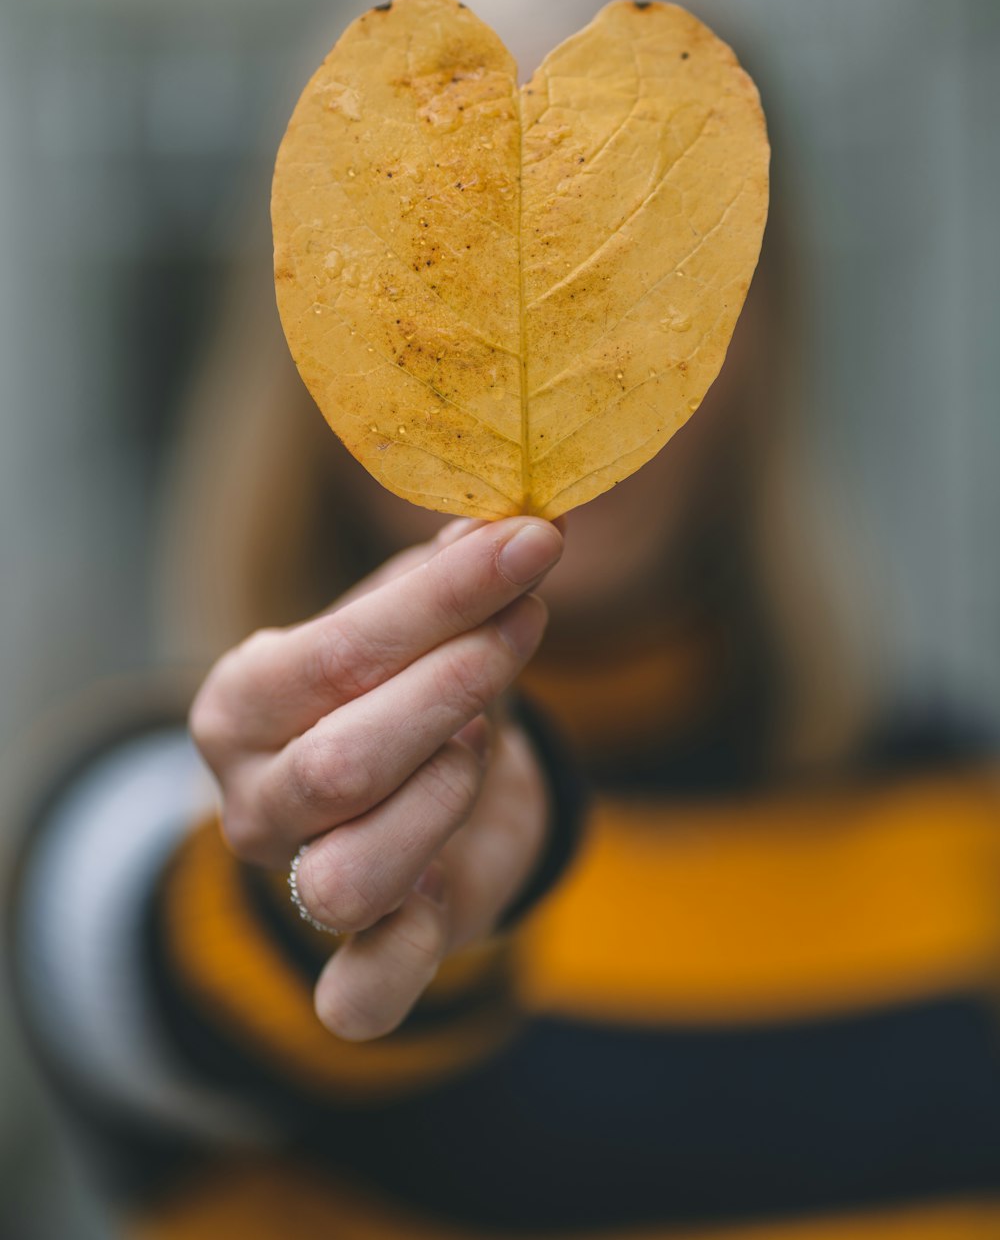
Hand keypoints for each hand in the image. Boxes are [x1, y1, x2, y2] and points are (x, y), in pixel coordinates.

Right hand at [189, 515, 563, 1040]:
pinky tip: (443, 890)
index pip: (335, 654)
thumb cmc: (410, 684)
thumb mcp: (423, 621)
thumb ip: (450, 576)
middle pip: (344, 765)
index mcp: (243, 702)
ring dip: (444, 795)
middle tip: (526, 618)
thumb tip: (503, 526)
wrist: (426, 790)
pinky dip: (397, 968)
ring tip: (482, 735)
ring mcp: (297, 886)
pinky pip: (358, 999)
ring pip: (354, 873)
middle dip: (454, 683)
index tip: (533, 544)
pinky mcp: (362, 959)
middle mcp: (254, 800)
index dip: (442, 600)